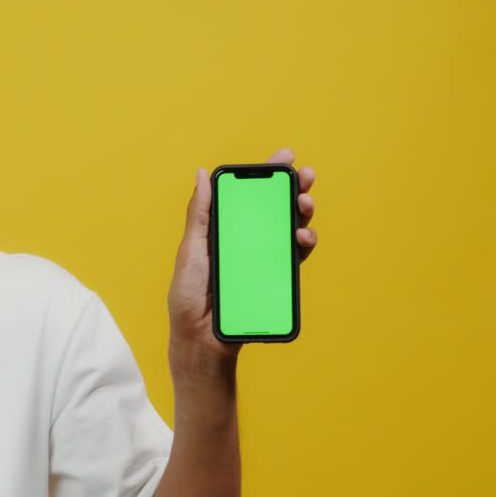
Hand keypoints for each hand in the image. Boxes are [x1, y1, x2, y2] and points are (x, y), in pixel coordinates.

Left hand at [167, 148, 318, 360]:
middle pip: (275, 209)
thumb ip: (199, 214)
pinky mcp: (274, 280)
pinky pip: (294, 258)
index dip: (268, 176)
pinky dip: (304, 245)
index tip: (286, 158)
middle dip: (294, 189)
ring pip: (290, 230)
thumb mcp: (192, 250)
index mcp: (224, 229)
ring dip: (302, 214)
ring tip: (304, 206)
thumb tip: (203, 175)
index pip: (248, 196)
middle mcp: (246, 241)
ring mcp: (262, 260)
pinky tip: (303, 239)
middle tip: (305, 178)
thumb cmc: (189, 294)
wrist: (202, 338)